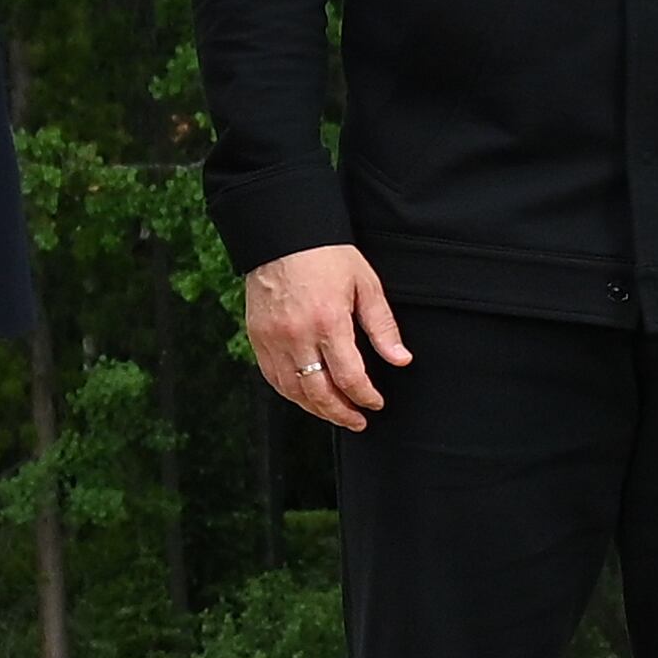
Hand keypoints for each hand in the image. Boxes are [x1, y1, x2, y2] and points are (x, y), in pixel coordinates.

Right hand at [244, 242, 408, 431]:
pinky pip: (272, 376)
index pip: (348, 377)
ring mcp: (272, 338)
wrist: (282, 236)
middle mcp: (296, 335)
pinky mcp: (257, 337)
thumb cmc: (327, 257)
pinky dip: (290, 392)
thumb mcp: (366, 285)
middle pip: (318, 392)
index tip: (376, 402)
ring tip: (334, 413)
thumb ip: (382, 327)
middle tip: (357, 421)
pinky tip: (306, 395)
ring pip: (292, 390)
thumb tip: (400, 359)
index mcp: (327, 322)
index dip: (365, 396)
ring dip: (315, 407)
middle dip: (341, 412)